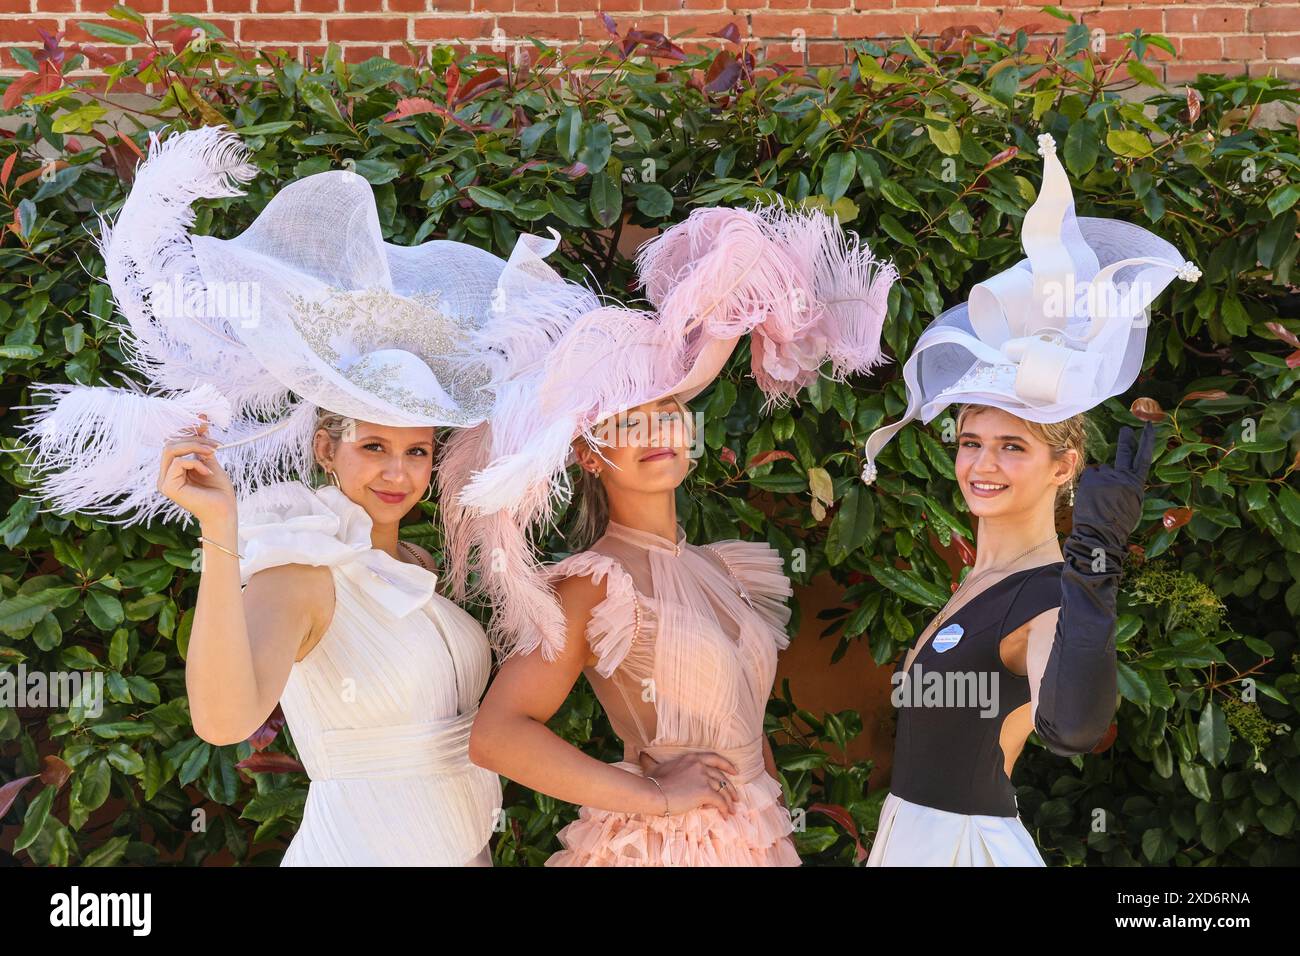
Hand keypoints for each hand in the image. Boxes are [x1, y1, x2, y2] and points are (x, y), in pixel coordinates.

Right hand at [156, 418, 235, 527]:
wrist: (224, 511)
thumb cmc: (219, 490)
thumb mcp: (210, 460)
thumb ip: (202, 444)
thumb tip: (201, 420)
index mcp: (173, 470)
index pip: (173, 443)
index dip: (187, 431)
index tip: (204, 422)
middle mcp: (165, 475)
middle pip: (170, 444)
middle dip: (193, 439)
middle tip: (215, 445)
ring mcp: (164, 482)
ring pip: (171, 450)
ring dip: (195, 447)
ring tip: (213, 453)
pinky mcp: (167, 487)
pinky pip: (177, 462)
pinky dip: (195, 462)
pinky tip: (207, 471)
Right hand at [638, 750, 739, 816]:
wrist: (654, 793)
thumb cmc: (653, 782)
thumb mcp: (653, 767)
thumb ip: (649, 760)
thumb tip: (639, 752)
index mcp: (692, 758)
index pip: (715, 758)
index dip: (727, 764)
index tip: (735, 771)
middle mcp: (700, 765)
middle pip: (721, 776)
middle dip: (730, 787)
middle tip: (736, 796)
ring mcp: (703, 778)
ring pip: (722, 789)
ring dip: (729, 800)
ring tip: (733, 808)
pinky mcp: (704, 792)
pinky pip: (720, 801)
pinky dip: (725, 808)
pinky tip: (727, 815)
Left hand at [1072, 421, 1154, 550]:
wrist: (1100, 533)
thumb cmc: (1117, 524)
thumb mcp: (1132, 505)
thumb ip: (1128, 487)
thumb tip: (1121, 478)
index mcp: (1136, 484)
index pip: (1144, 457)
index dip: (1147, 440)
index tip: (1149, 426)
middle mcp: (1123, 476)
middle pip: (1124, 453)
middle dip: (1126, 440)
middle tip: (1125, 430)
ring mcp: (1106, 475)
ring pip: (1103, 470)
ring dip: (1101, 480)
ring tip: (1099, 499)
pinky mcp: (1091, 477)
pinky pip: (1090, 474)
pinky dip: (1090, 482)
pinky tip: (1090, 496)